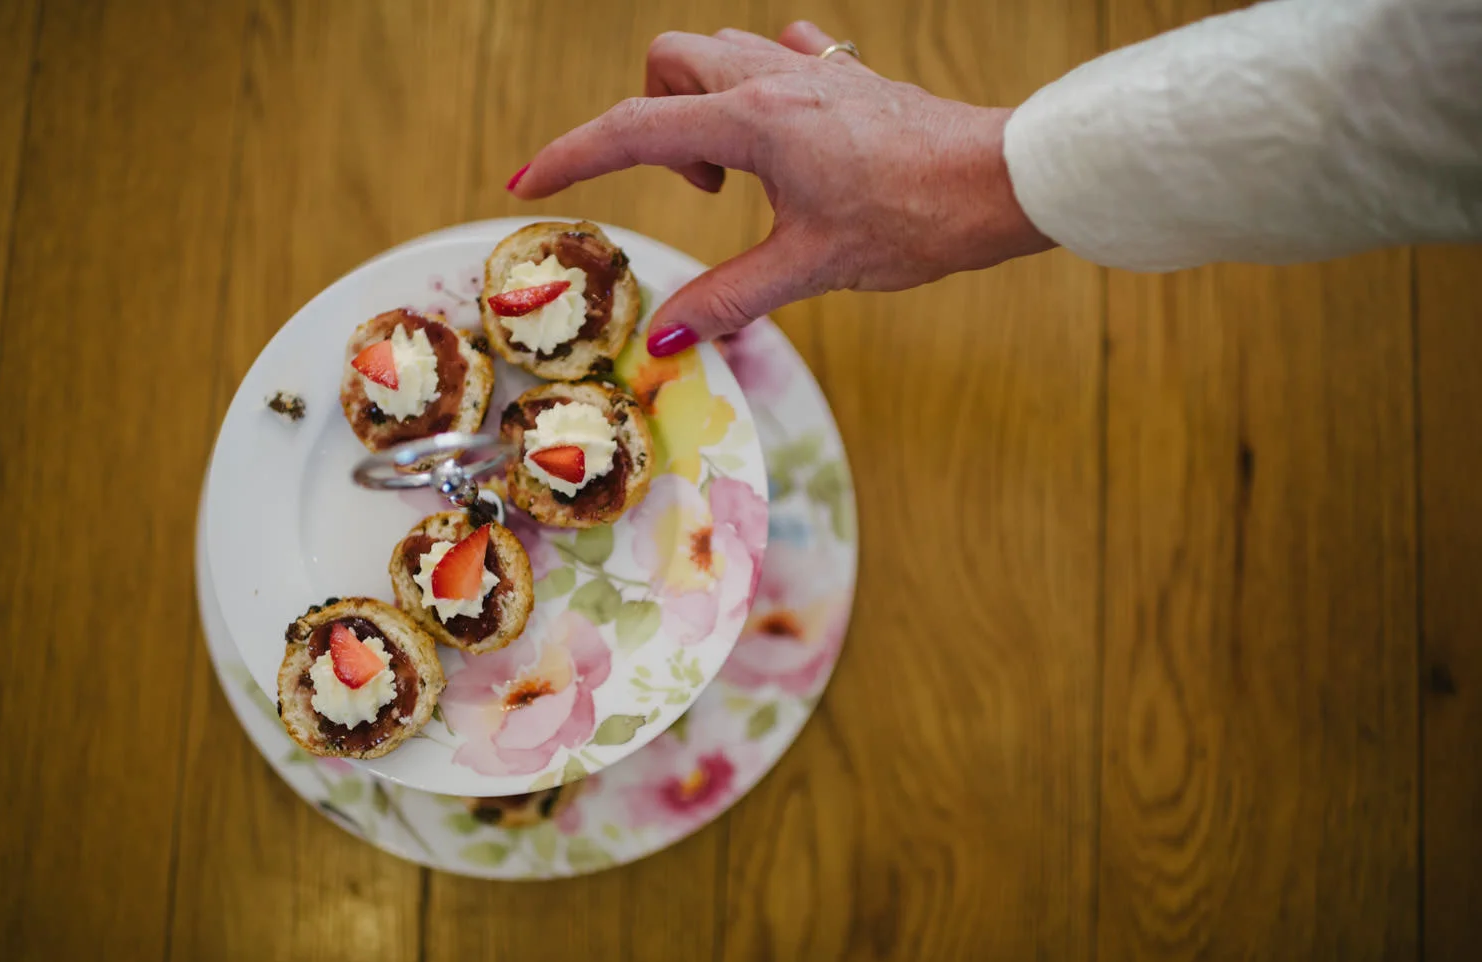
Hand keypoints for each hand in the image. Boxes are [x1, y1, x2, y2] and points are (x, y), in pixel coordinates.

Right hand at [509, 21, 1052, 355]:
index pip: (635, 130)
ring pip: (719, 51)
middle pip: (668, 66)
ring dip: (701, 105)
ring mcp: (813, 69)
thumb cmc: (917, 216)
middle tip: (695, 191)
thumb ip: (732, 299)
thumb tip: (668, 339)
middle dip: (651, 121)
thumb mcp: (814, 266)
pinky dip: (758, 89)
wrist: (1003, 179)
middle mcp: (775, 79)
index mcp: (754, 121)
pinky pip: (779, 54)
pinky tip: (784, 134)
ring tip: (738, 176)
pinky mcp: (847, 77)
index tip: (528, 179)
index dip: (573, 157)